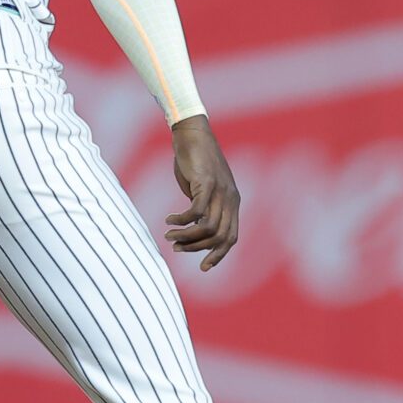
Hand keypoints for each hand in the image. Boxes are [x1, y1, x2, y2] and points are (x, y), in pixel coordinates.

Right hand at [165, 114, 240, 269]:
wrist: (192, 134)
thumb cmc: (195, 162)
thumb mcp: (203, 190)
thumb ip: (203, 209)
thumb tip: (194, 228)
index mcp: (232, 203)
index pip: (231, 238)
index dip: (218, 255)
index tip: (203, 267)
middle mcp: (230, 199)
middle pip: (220, 237)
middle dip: (198, 248)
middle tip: (177, 248)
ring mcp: (220, 191)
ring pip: (207, 228)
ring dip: (186, 236)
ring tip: (169, 235)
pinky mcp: (206, 183)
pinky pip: (195, 211)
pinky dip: (181, 220)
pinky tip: (169, 220)